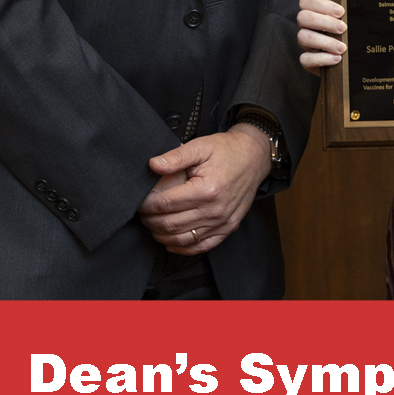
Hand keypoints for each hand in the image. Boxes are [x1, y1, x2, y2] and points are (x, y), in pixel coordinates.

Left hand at [138, 126, 272, 254]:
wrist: (255, 158)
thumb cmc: (227, 151)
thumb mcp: (201, 146)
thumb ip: (176, 156)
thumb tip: (152, 165)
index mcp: (207, 189)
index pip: (164, 205)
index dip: (145, 205)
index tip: (138, 201)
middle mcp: (215, 210)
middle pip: (169, 225)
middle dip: (149, 220)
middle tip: (142, 212)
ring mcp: (223, 221)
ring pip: (181, 239)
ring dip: (161, 235)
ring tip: (153, 224)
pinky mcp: (228, 228)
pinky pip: (201, 246)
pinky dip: (182, 248)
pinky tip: (170, 241)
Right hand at [295, 0, 345, 73]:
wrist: (350, 61)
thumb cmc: (350, 36)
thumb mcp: (350, 23)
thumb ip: (349, 15)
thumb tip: (359, 9)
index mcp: (315, 14)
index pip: (307, 2)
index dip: (321, 4)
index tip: (340, 12)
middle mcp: (307, 27)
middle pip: (303, 17)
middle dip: (324, 22)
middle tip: (343, 28)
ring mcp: (306, 44)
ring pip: (303, 37)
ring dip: (325, 42)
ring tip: (342, 48)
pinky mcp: (308, 61)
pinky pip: (305, 59)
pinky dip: (322, 59)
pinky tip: (337, 59)